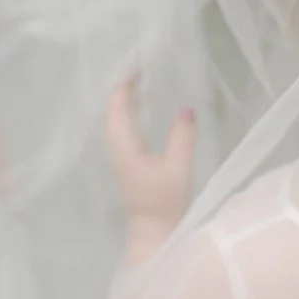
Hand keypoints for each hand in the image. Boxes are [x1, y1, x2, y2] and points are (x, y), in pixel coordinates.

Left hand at [105, 77, 194, 242]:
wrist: (153, 231)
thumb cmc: (165, 201)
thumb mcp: (179, 167)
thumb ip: (182, 136)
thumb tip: (186, 108)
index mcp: (125, 147)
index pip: (117, 108)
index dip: (125, 86)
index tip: (138, 67)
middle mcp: (117, 149)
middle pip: (111, 111)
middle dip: (123, 88)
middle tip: (139, 69)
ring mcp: (118, 156)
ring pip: (114, 120)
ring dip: (124, 100)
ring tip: (140, 83)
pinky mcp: (125, 162)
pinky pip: (120, 129)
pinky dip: (127, 113)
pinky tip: (140, 109)